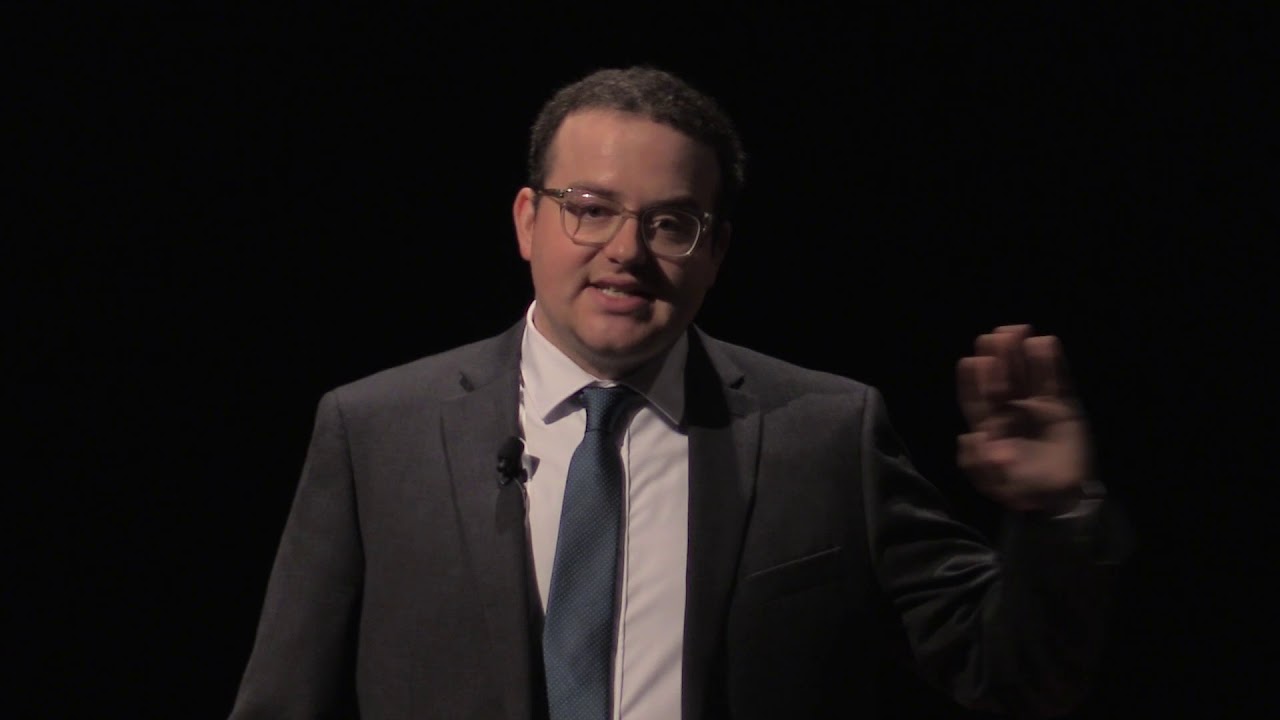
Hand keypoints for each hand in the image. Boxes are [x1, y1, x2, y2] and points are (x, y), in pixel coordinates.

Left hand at [956, 325, 1091, 512]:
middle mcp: (1010, 413)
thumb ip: (978, 464)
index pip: (976, 399)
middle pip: (999, 380)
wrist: (1062, 500)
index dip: (971, 382)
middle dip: (995, 359)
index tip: (969, 361)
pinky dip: (1050, 362)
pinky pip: (1055, 382)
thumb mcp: (995, 483)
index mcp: (990, 428)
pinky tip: (1045, 342)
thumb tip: (969, 438)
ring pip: (1025, 375)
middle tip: (992, 336)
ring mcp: (1036, 408)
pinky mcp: (1062, 409)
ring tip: (1017, 329)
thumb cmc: (1023, 491)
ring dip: (1020, 353)